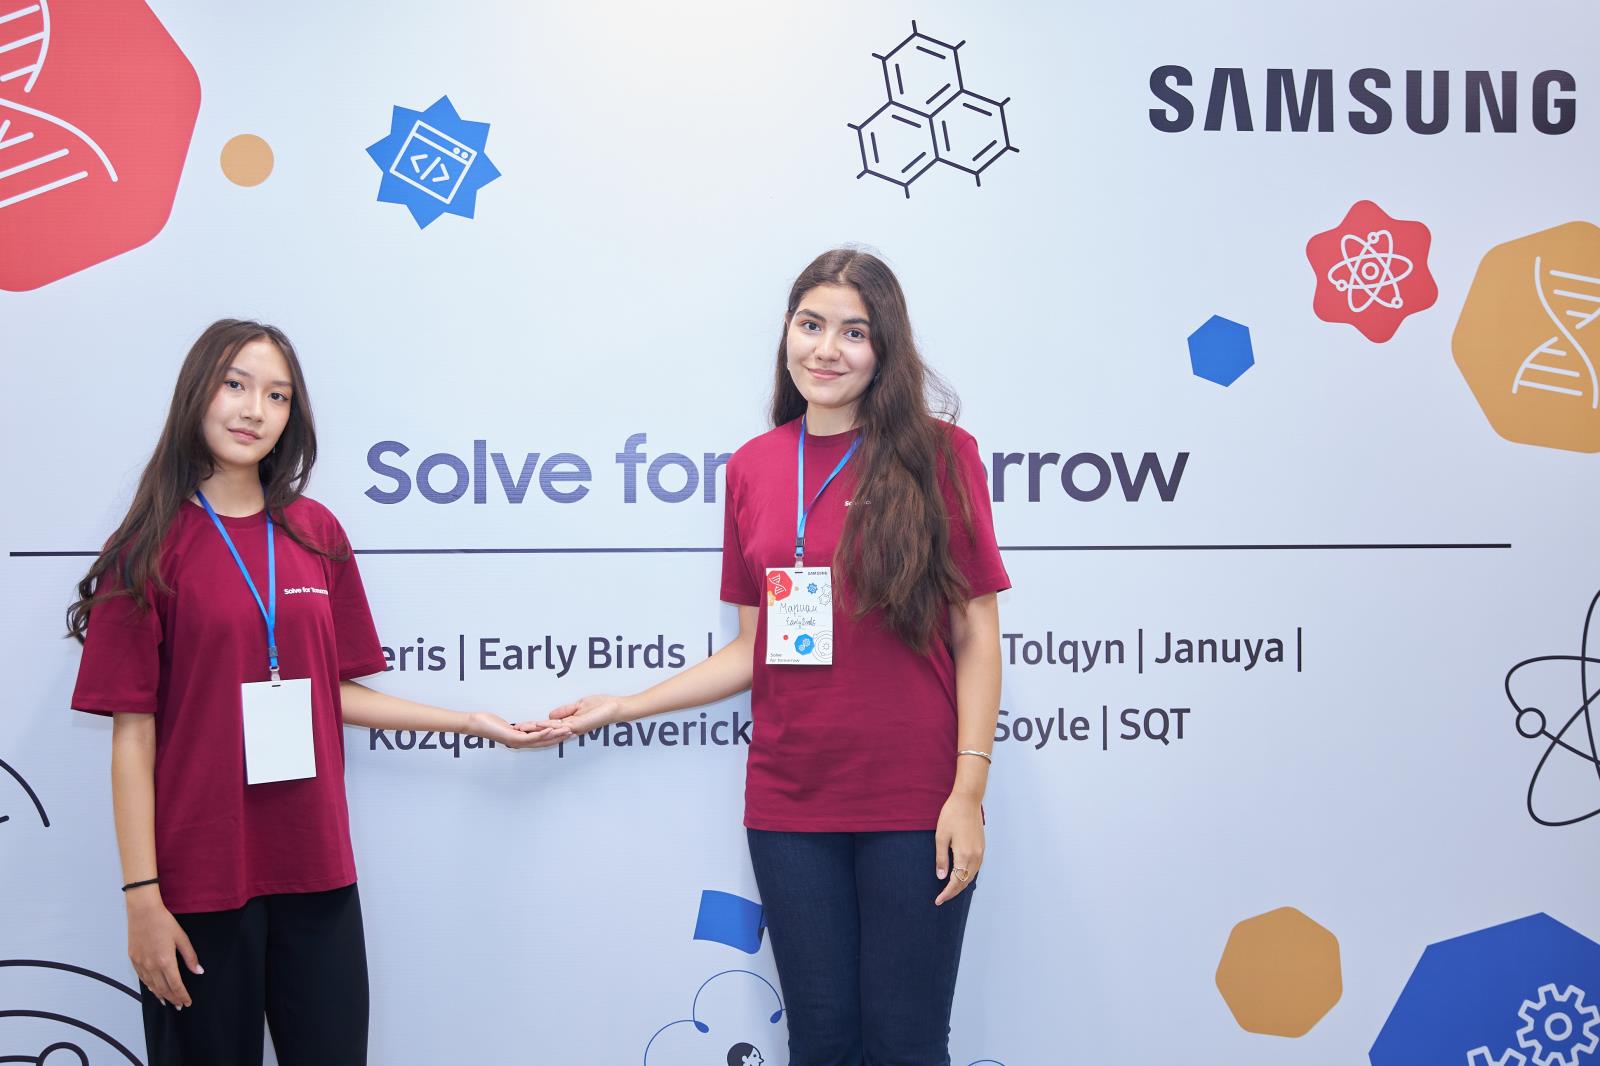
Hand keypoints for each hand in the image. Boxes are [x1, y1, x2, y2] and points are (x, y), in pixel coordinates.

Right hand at [126, 891, 200, 1007]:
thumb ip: (190, 957)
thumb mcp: (182, 938)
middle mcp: (151, 966)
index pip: (176, 985)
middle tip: (180, 1005)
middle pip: (163, 989)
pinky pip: (142, 979)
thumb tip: (198, 971)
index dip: (182, 995)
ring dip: (161, 995)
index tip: (187, 1002)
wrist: (143, 912)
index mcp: (166, 961)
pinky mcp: (133, 960)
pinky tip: (154, 989)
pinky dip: (150, 987)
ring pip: (151, 986)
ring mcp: (141, 964)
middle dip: (173, 999)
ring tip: (168, 1002)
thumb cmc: (164, 922)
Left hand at [466, 710, 565, 749]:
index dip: (555, 737)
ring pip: (541, 741)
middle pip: (545, 742)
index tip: (567, 731)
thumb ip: (517, 727)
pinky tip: (551, 731)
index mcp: (520, 740)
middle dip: (560, 738)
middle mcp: (520, 743)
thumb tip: (523, 725)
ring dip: (555, 736)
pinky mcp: (513, 738)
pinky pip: (531, 737)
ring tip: (568, 731)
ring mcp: (517, 742)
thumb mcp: (506, 724)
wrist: (475, 725)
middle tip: (574, 733)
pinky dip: (543, 734)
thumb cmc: (488, 723)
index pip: (541, 740)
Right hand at [517, 694, 627, 739]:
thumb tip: (550, 716)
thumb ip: (565, 711)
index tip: (517, 726)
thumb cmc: (601, 706)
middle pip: (545, 732)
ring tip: (520, 727)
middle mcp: (569, 729)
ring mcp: (573, 728)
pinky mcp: (578, 726)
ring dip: (535, 729)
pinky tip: (538, 723)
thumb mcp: (579, 706)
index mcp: (569, 724)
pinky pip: (560, 726)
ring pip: (549, 730)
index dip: (532, 727)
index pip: (546, 727)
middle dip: (529, 731)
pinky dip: (548, 725)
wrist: (615, 708)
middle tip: (512, 730)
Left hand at [933, 793, 983, 905]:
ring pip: (972, 876)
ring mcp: (980, 852)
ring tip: (949, 890)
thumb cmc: (952, 815)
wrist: (968, 800)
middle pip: (965, 881)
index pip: (956, 882)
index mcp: (964, 855)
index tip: (938, 900)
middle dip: (953, 892)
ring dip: (961, 885)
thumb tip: (942, 877)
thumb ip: (941, 859)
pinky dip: (967, 876)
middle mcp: (975, 856)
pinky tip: (960, 876)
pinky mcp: (982, 847)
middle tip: (941, 898)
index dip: (947, 893)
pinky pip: (975, 868)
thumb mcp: (941, 837)